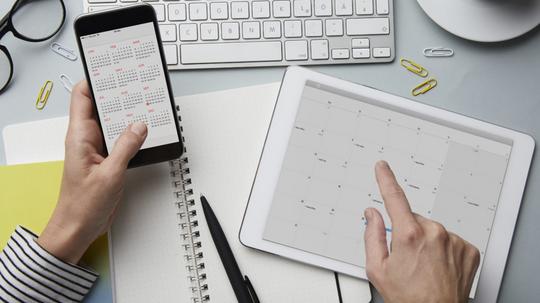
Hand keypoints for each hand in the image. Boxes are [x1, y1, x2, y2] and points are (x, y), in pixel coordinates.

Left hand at [37, 81, 147, 263]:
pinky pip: (122, 140)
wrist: (79, 228)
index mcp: (79, 136)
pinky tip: (146, 134)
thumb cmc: (82, 205)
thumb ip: (126, 147)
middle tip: (137, 87)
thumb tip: (139, 126)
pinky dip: (134, 135)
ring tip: (146, 107)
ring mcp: (98, 149)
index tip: (113, 70)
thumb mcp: (109, 174)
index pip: (82, 96)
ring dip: (129, 117)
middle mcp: (87, 139)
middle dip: (119, 95)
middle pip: (102, 106)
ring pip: (114, 123)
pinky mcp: (108, 160)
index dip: (96, 79)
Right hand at [364, 161, 479, 302]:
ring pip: (433, 230)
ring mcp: (454, 241)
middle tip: (406, 258)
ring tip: (424, 266)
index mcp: (409, 235)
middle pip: (415, 219)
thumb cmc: (408, 298)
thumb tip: (372, 215)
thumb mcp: (377, 269)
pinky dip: (443, 249)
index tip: (382, 167)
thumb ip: (372, 235)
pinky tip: (438, 266)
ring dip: (427, 241)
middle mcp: (434, 233)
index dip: (386, 179)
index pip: (394, 197)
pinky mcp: (468, 249)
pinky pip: (450, 240)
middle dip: (408, 232)